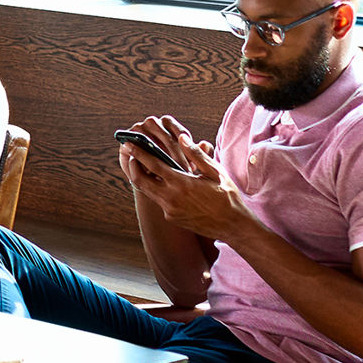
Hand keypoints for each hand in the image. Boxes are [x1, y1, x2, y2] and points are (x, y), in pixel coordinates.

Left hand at [121, 118, 258, 241]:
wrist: (232, 225)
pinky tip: (160, 181)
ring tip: (141, 164)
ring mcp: (169, 210)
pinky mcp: (171, 218)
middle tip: (130, 153)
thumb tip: (182, 137)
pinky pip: (159, 201)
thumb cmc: (226, 196)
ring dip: (142, 177)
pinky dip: (156, 189)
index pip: (153, 165)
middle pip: (141, 180)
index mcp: (181, 183)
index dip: (139, 153)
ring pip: (147, 192)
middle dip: (132, 165)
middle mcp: (171, 198)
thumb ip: (196, 154)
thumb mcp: (214, 172)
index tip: (130, 143)